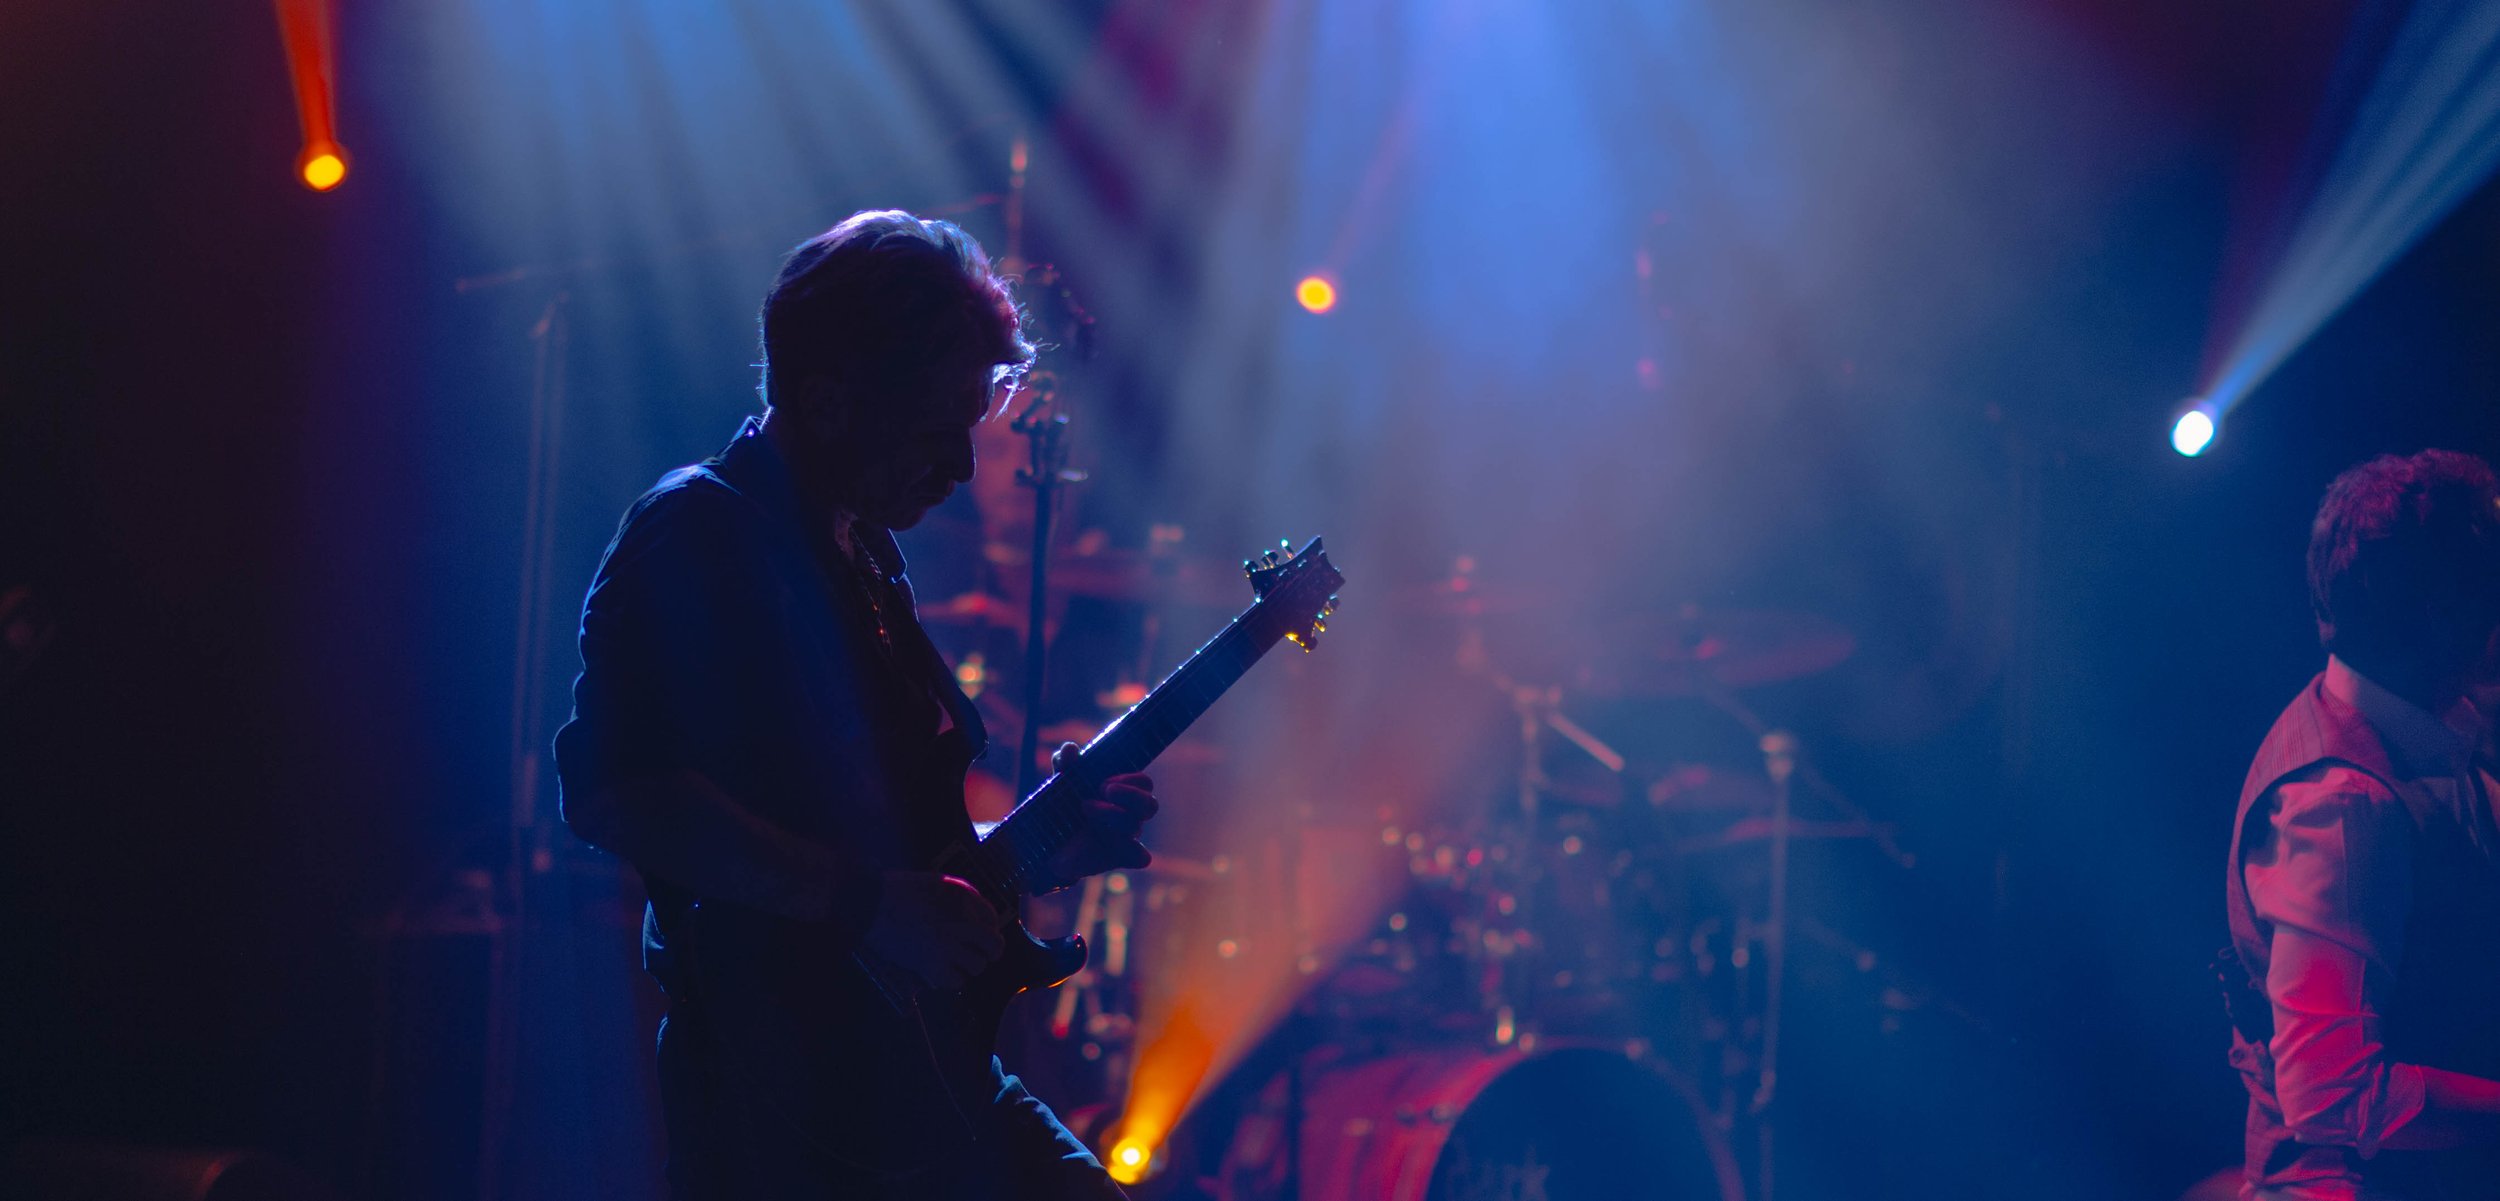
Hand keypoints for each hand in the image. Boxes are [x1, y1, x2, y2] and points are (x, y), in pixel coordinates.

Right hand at [860, 870, 1002, 989]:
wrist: (870, 905)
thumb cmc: (898, 890)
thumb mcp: (937, 881)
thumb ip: (961, 896)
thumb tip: (979, 916)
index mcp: (963, 898)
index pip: (993, 919)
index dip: (988, 929)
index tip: (979, 935)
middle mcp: (961, 922)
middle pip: (994, 945)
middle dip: (990, 952)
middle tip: (980, 954)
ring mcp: (948, 945)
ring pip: (978, 966)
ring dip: (968, 966)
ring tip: (954, 961)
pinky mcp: (932, 964)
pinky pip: (956, 981)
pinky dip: (951, 979)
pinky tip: (941, 971)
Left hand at [1040, 742, 1158, 889]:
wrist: (1049, 842)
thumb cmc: (1064, 807)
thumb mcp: (1061, 784)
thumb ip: (1066, 765)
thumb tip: (1070, 748)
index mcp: (1123, 793)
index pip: (1144, 782)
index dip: (1130, 779)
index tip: (1104, 781)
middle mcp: (1130, 815)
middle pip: (1150, 804)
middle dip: (1129, 795)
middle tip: (1103, 789)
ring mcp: (1127, 837)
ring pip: (1135, 826)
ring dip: (1111, 814)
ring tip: (1085, 808)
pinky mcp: (1120, 857)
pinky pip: (1141, 857)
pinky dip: (1133, 851)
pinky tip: (1110, 845)